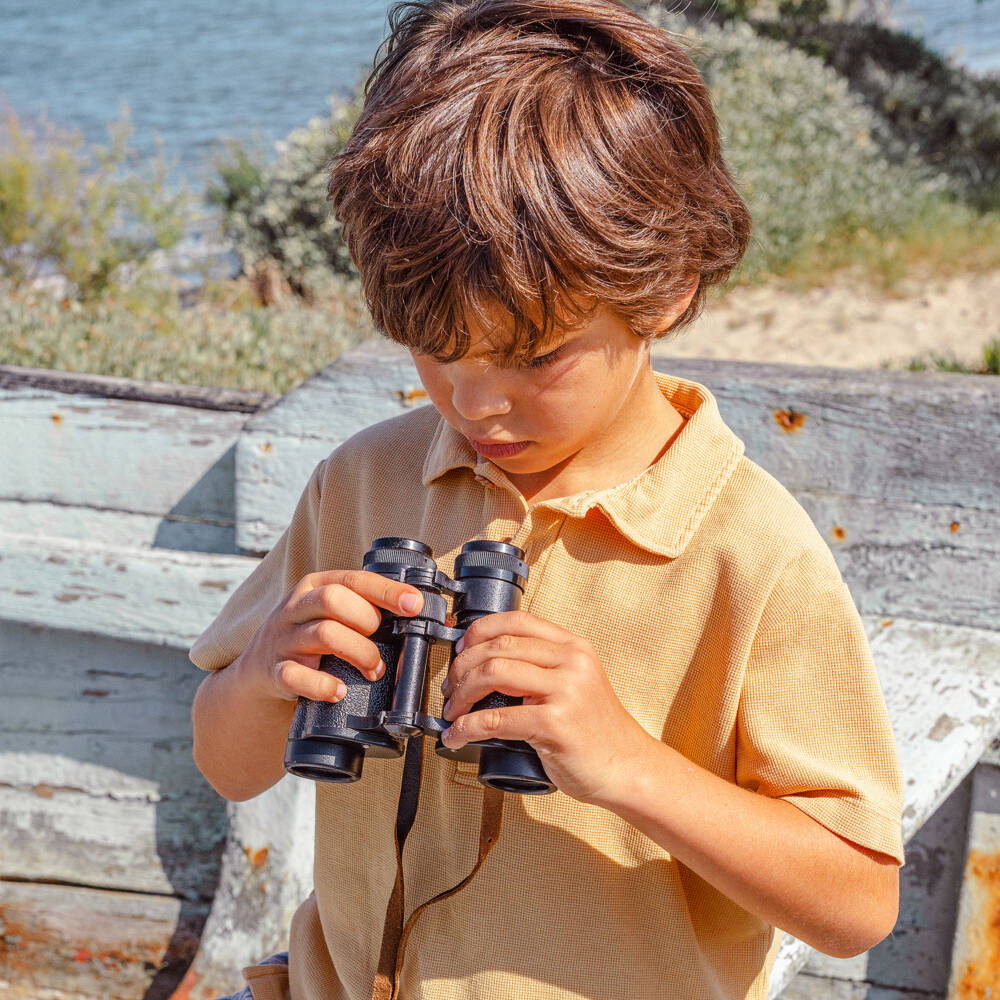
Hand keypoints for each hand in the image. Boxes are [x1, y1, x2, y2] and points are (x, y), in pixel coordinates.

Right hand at [245, 570, 423, 702]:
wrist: (258, 666)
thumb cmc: (308, 633)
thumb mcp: (328, 612)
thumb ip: (361, 606)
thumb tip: (414, 609)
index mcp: (315, 585)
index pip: (354, 579)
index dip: (386, 591)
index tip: (413, 604)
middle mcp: (296, 607)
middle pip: (334, 600)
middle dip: (367, 621)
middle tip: (383, 643)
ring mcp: (283, 638)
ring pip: (323, 634)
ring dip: (359, 653)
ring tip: (373, 670)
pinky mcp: (274, 671)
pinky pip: (296, 675)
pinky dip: (322, 685)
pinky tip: (338, 691)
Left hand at [439, 611, 656, 803]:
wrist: (629, 767)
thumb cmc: (595, 731)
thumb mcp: (575, 683)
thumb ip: (543, 667)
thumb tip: (486, 663)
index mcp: (573, 647)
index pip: (517, 620)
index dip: (480, 631)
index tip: (461, 650)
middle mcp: (571, 662)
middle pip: (499, 646)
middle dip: (462, 666)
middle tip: (450, 688)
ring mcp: (565, 691)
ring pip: (493, 673)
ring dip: (461, 694)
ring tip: (453, 710)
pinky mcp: (556, 724)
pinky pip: (496, 719)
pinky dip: (467, 727)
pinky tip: (458, 735)